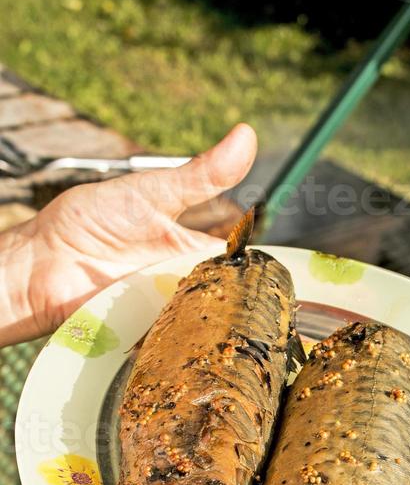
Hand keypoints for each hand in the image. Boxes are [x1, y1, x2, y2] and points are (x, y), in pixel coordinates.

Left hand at [0, 123, 256, 345]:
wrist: (41, 263)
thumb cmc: (92, 220)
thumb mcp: (153, 192)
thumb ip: (201, 175)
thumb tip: (247, 136)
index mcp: (192, 249)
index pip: (240, 260)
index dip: (264, 267)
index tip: (294, 273)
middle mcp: (185, 284)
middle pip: (229, 298)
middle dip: (247, 304)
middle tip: (270, 308)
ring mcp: (169, 312)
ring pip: (209, 324)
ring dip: (221, 326)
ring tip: (244, 331)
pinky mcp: (150, 336)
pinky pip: (180, 345)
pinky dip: (191, 347)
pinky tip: (205, 348)